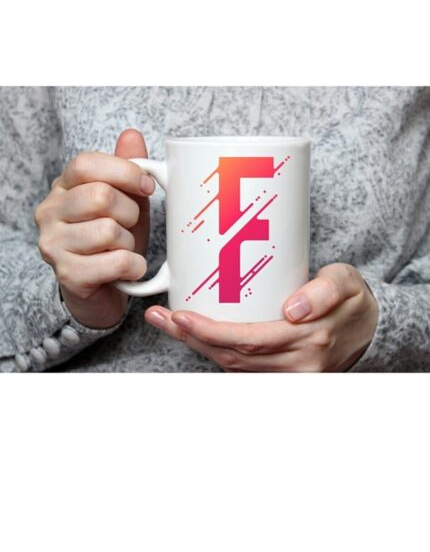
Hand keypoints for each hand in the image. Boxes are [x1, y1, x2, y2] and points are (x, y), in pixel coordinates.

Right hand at [34, 128, 153, 328]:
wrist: (102, 291)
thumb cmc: (113, 241)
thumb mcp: (126, 201)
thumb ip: (128, 169)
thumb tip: (132, 135)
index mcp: (62, 187)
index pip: (86, 164)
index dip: (124, 171)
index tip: (146, 187)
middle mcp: (49, 212)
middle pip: (101, 196)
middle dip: (130, 213)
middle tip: (130, 226)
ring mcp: (53, 244)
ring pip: (109, 230)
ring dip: (130, 242)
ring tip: (123, 249)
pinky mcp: (67, 274)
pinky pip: (118, 261)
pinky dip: (134, 266)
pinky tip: (128, 269)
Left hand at [145, 263, 377, 371]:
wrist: (368, 330)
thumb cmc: (352, 301)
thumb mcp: (347, 283)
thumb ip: (325, 291)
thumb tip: (293, 309)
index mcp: (309, 341)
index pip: (249, 341)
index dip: (211, 332)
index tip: (181, 316)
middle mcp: (296, 365)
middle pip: (231, 357)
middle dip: (191, 337)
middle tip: (160, 316)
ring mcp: (288, 375)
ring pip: (231, 366)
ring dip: (196, 345)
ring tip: (167, 322)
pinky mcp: (280, 375)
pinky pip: (239, 368)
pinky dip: (213, 352)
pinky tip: (193, 334)